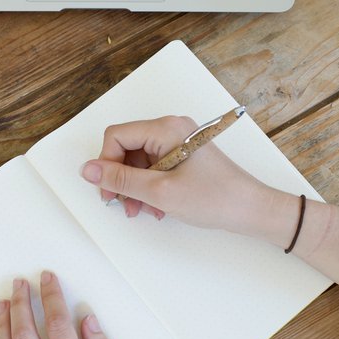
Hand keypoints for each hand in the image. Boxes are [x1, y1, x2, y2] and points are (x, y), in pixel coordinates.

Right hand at [81, 116, 287, 241]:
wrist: (251, 209)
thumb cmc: (214, 198)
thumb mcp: (160, 192)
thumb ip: (120, 179)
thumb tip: (87, 169)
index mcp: (166, 128)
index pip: (117, 136)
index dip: (106, 163)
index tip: (108, 190)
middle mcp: (171, 128)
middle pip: (127, 147)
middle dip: (121, 178)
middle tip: (123, 205)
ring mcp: (179, 141)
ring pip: (139, 160)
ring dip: (135, 186)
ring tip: (142, 210)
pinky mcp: (185, 154)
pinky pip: (155, 166)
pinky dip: (150, 186)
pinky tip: (156, 207)